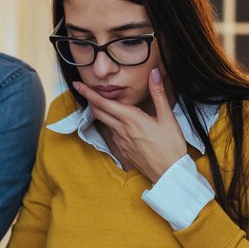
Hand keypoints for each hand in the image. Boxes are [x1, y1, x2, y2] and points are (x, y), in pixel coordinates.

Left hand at [74, 68, 186, 182]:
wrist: (169, 174)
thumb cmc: (170, 145)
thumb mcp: (167, 117)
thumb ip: (158, 93)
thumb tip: (154, 73)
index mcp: (131, 118)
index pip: (104, 103)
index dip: (88, 93)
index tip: (78, 84)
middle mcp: (121, 130)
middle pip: (98, 112)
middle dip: (90, 100)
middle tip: (85, 91)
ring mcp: (120, 142)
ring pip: (105, 123)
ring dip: (100, 113)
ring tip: (102, 104)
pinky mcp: (123, 151)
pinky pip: (112, 134)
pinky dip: (110, 125)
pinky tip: (117, 124)